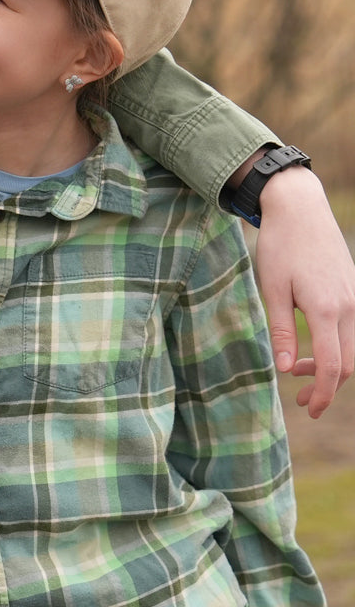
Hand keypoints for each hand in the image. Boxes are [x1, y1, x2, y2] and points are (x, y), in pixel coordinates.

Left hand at [254, 164, 354, 416]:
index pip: (331, 366)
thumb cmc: (280, 246)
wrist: (300, 208)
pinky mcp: (353, 291)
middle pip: (347, 363)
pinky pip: (351, 329)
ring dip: (328, 364)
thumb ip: (281, 330)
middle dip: (324, 385)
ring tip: (296, 367)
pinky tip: (310, 344)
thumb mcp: (272, 288)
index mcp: (326, 309)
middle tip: (298, 397)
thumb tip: (284, 369)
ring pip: (351, 348)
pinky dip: (334, 345)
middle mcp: (349, 307)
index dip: (321, 393)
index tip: (307, 408)